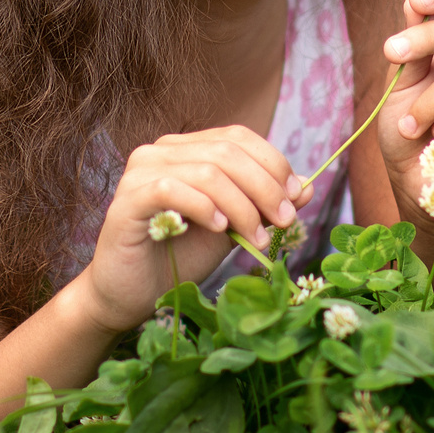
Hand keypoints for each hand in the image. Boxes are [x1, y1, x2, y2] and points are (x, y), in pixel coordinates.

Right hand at [79, 126, 305, 331]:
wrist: (132, 295)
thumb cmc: (180, 258)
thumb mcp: (233, 228)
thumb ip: (263, 205)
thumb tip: (306, 186)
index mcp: (187, 149)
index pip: (238, 137)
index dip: (273, 164)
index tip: (297, 200)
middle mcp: (161, 151)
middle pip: (227, 152)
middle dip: (265, 188)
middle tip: (286, 222)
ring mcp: (141, 171)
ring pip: (206, 172)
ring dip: (242, 206)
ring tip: (257, 240)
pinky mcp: (127, 199)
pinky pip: (172, 190)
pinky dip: (204, 207)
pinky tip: (219, 228)